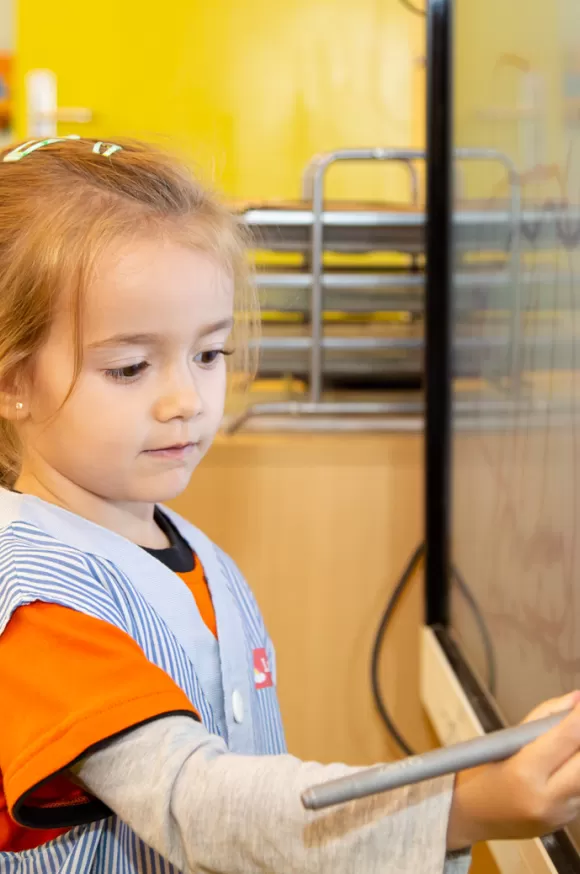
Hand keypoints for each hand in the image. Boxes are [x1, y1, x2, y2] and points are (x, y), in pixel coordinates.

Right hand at [447, 690, 579, 850]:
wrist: (471, 816)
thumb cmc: (481, 772)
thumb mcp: (503, 740)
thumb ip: (542, 718)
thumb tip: (575, 700)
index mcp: (524, 772)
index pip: (567, 737)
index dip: (579, 716)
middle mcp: (546, 798)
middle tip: (575, 722)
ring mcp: (559, 814)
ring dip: (579, 755)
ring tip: (566, 743)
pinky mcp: (567, 822)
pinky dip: (577, 771)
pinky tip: (564, 764)